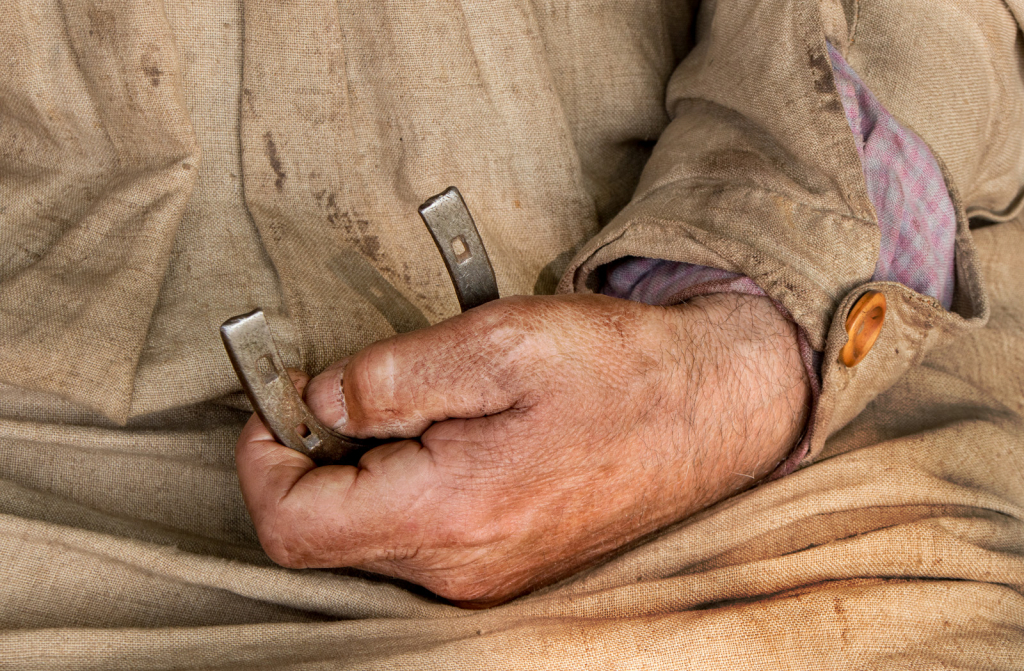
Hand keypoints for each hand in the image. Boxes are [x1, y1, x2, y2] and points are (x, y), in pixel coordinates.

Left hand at [235, 293, 809, 605]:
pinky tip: (446, 431)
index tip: (276, 403)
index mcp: (450, 513)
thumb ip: (388, 377)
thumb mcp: (495, 344)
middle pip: (326, 533)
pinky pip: (417, 534)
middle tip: (348, 388)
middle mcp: (461, 567)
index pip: (294, 525)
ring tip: (416, 403)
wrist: (708, 408)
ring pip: (370, 534)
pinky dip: (404, 481)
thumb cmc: (616, 371)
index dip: (263, 460)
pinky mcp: (500, 564)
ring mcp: (482, 575)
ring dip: (364, 467)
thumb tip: (316, 400)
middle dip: (314, 457)